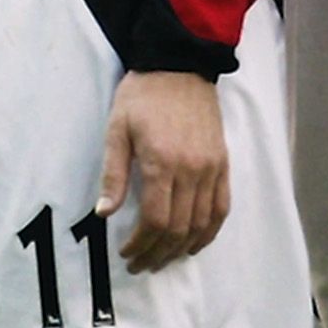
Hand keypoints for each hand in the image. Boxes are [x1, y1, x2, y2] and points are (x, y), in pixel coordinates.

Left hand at [99, 70, 229, 272]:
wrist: (179, 63)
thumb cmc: (142, 95)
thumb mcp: (117, 128)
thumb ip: (113, 173)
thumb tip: (104, 213)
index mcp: (162, 162)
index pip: (156, 220)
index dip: (141, 244)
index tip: (127, 253)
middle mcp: (192, 170)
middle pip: (179, 228)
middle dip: (158, 253)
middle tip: (141, 264)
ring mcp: (211, 168)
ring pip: (202, 224)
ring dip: (181, 248)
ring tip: (163, 259)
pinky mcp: (223, 163)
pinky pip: (222, 207)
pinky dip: (209, 231)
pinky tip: (194, 243)